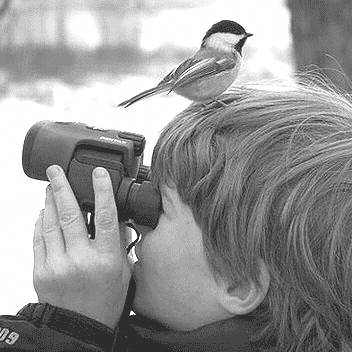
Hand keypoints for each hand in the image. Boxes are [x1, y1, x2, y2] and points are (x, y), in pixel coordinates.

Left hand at [33, 165, 131, 327]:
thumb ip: (119, 244)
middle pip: (70, 214)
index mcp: (105, 259)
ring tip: (49, 188)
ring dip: (50, 202)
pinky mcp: (40, 271)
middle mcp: (80, 259)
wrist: (79, 328)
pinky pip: (38, 239)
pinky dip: (40, 222)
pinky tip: (43, 213)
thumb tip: (116, 219)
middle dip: (61, 187)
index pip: (104, 217)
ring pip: (51, 223)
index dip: (102, 191)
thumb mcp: (123, 272)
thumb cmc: (104, 302)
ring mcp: (57, 265)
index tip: (99, 174)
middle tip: (55, 171)